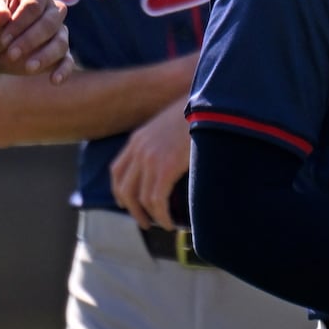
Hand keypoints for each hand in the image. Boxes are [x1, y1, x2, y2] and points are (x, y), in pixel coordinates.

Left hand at [0, 0, 73, 81]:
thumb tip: (2, 16)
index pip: (35, 5)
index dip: (20, 22)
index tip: (3, 38)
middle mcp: (53, 10)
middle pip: (50, 23)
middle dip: (30, 40)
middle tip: (10, 54)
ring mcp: (59, 32)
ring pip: (60, 43)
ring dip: (44, 56)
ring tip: (27, 67)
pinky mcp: (60, 54)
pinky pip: (68, 61)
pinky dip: (63, 71)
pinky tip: (54, 80)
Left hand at [109, 99, 190, 228]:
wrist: (211, 104)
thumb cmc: (200, 113)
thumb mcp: (172, 125)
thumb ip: (165, 142)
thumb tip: (172, 159)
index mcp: (138, 138)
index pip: (117, 170)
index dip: (120, 191)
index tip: (127, 204)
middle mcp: (139, 149)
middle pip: (124, 188)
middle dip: (133, 209)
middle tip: (145, 222)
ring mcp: (150, 159)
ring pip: (141, 199)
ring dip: (151, 216)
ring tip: (164, 224)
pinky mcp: (165, 168)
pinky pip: (157, 201)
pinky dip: (163, 216)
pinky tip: (172, 223)